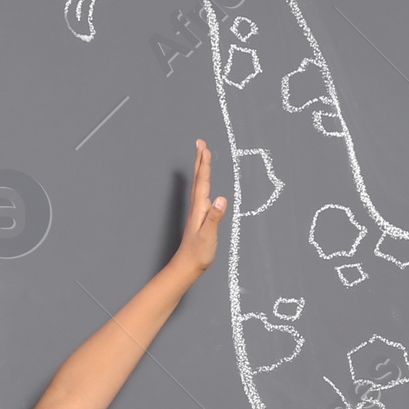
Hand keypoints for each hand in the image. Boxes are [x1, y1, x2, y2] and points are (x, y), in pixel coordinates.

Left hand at [173, 138, 227, 279]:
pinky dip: (204, 182)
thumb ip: (215, 217)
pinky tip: (205, 183)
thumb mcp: (208, 236)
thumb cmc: (198, 253)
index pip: (203, 182)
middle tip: (200, 142)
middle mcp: (197, 207)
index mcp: (200, 209)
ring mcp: (198, 212)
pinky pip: (202, 194)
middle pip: (199, 179)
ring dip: (201, 169)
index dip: (205, 164)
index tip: (205, 147)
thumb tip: (221, 198)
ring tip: (202, 155)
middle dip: (200, 160)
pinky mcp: (200, 217)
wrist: (187, 266)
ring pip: (200, 184)